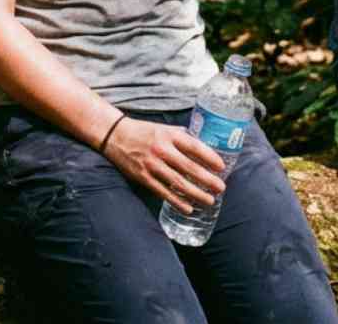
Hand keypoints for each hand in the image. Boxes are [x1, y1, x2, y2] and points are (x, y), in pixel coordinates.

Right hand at [102, 116, 225, 213]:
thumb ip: (182, 138)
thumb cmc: (144, 132)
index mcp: (169, 135)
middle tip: (220, 188)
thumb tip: (204, 149)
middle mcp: (162, 149)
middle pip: (189, 167)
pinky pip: (163, 192)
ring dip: (196, 193)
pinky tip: (188, 208)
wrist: (115, 136)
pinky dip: (177, 201)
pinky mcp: (143, 177)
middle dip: (207, 179)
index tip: (221, 167)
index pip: (194, 146)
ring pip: (178, 182)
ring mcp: (152, 165)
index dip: (210, 157)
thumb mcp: (165, 128)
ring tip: (209, 201)